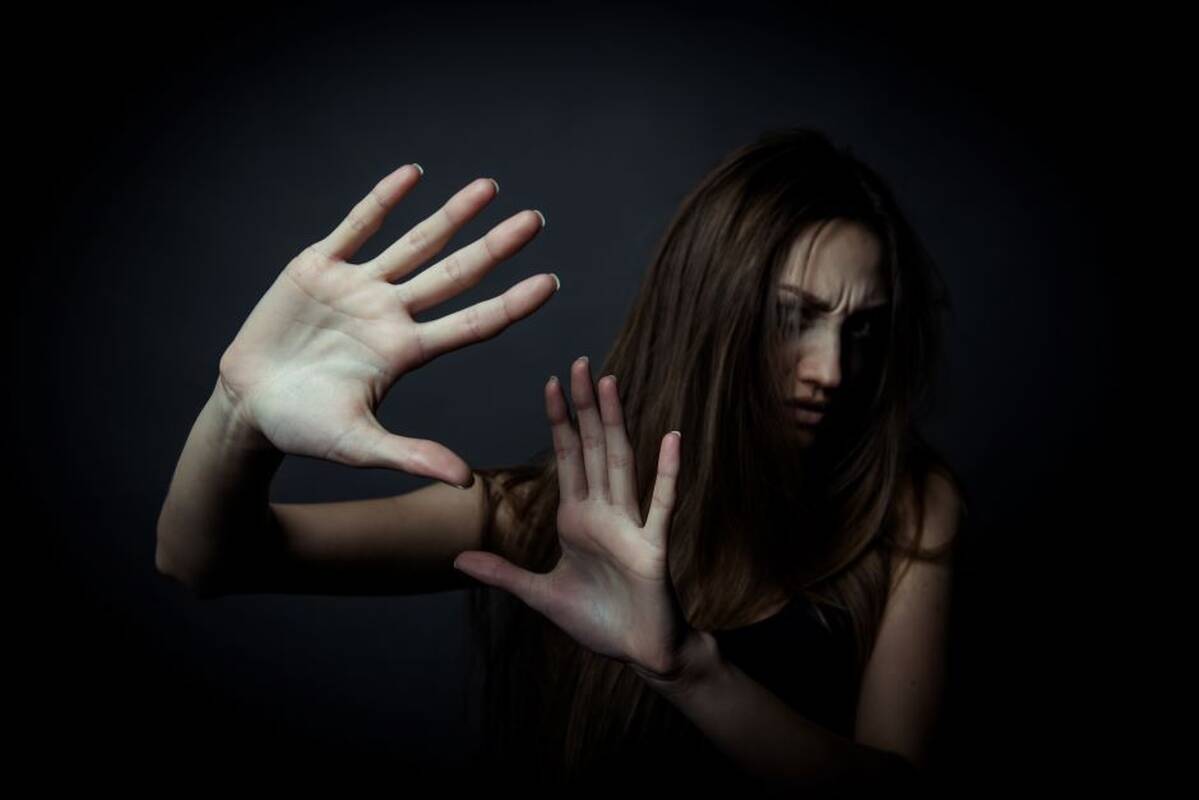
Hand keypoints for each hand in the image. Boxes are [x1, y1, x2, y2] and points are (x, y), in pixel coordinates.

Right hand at [216, 164, 557, 486]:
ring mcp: (358, 287)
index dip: (512, 304)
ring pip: (416, 243)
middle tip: (536, 220)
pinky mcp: (319, 267)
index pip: (473, 323)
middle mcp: (391, 314)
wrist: (247, 405)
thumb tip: (465, 481)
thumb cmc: (304, 429)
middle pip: (455, 274)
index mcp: (405, 352)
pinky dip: (384, 200)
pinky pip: (357, 225)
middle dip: (495, 247)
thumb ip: (411, 455)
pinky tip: (413, 174)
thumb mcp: (358, 445)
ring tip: (490, 187)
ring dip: (452, 215)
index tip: (551, 282)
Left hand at [452, 356, 694, 679]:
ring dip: (617, 423)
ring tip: (612, 383)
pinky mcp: (652, 548)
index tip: (551, 382)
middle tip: (581, 362)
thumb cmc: (598, 621)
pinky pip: (661, 505)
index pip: (568, 458)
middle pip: (594, 448)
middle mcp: (605, 514)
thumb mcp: (539, 596)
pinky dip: (667, 472)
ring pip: (621, 463)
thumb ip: (503, 575)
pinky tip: (671, 438)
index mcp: (579, 519)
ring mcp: (630, 526)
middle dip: (585, 406)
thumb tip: (457, 561)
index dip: (559, 421)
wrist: (640, 653)